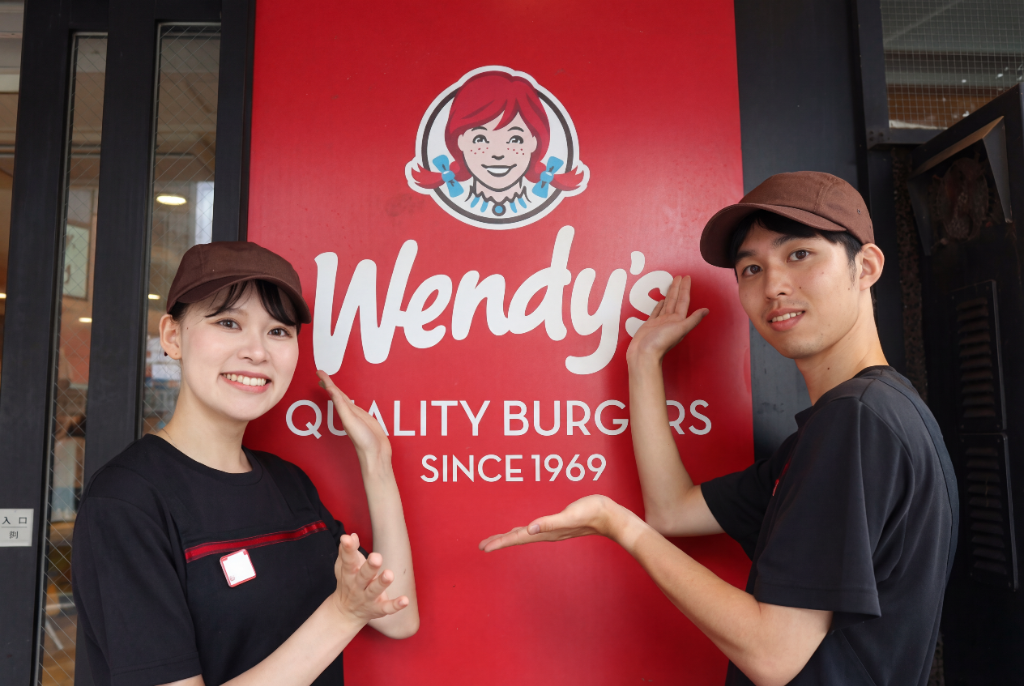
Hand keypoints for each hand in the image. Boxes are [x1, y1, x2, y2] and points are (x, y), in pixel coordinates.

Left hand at [317, 371, 391, 465]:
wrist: (376, 455)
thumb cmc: (363, 441)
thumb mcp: (351, 421)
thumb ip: (342, 407)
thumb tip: (331, 390)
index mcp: (344, 412)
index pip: (333, 392)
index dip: (326, 381)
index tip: (319, 372)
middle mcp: (349, 413)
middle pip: (338, 395)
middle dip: (329, 384)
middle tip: (321, 376)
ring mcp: (357, 416)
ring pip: (346, 400)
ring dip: (338, 392)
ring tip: (332, 386)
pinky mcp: (366, 420)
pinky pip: (355, 406)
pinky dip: (350, 401)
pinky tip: (350, 401)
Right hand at [332, 532, 408, 624]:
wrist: (345, 613)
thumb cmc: (347, 583)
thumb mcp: (344, 568)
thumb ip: (347, 551)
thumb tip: (352, 535)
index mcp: (349, 574)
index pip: (348, 560)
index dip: (348, 549)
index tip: (347, 538)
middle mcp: (357, 586)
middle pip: (363, 576)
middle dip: (370, 566)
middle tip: (376, 557)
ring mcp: (367, 598)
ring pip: (374, 591)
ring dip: (382, 583)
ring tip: (389, 574)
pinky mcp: (377, 609)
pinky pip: (387, 608)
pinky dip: (396, 605)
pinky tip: (405, 600)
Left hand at [478, 494, 624, 551]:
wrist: (609, 516)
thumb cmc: (591, 512)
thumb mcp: (570, 515)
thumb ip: (550, 522)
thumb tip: (531, 528)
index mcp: (546, 531)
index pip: (518, 538)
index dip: (500, 542)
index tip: (484, 548)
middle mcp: (546, 533)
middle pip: (517, 539)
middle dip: (500, 541)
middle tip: (482, 546)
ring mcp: (551, 530)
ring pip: (524, 535)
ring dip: (509, 537)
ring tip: (495, 540)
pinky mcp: (556, 525)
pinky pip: (534, 530)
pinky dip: (522, 531)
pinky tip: (522, 530)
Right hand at [626, 275, 707, 364]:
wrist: (644, 354)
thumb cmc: (661, 342)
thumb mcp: (680, 328)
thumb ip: (693, 319)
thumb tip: (707, 310)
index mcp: (678, 320)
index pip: (683, 301)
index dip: (685, 289)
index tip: (686, 277)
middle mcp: (670, 320)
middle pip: (675, 300)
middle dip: (678, 288)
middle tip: (679, 276)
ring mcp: (660, 322)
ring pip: (666, 304)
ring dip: (669, 294)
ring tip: (671, 285)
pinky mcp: (650, 325)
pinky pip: (656, 312)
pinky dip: (659, 305)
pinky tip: (661, 301)